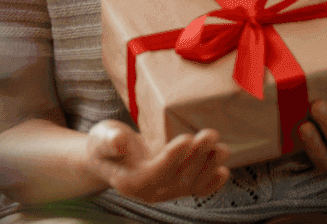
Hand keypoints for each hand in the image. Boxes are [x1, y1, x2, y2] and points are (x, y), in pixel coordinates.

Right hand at [84, 120, 229, 201]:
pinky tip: (223, 171)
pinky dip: (212, 184)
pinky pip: (197, 191)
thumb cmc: (106, 144)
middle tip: (210, 134)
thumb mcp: (102, 137)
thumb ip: (109, 141)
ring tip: (222, 148)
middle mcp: (150, 192)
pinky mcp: (177, 186)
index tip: (187, 138)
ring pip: (191, 184)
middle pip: (178, 178)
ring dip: (209, 166)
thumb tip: (119, 143)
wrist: (110, 157)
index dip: (172, 157)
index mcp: (130, 182)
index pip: (155, 173)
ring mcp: (165, 191)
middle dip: (197, 156)